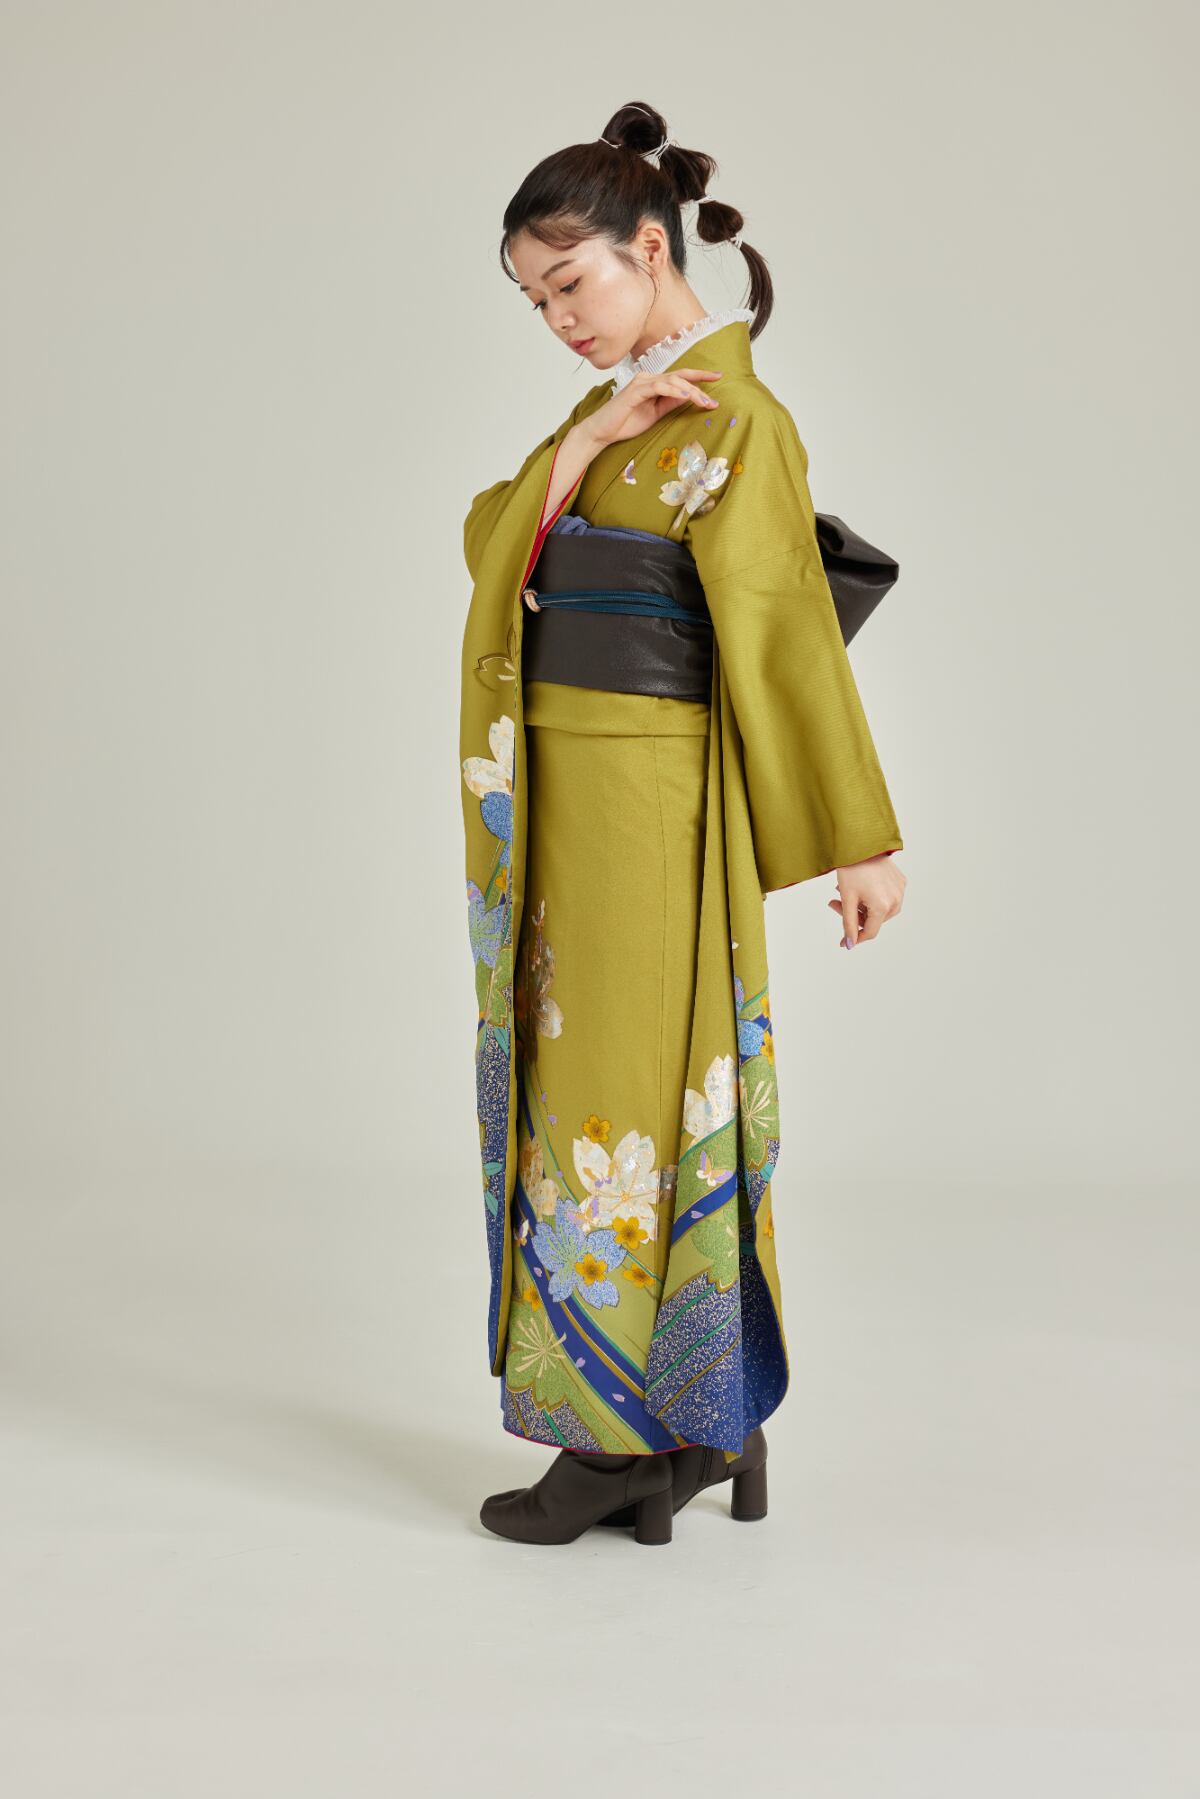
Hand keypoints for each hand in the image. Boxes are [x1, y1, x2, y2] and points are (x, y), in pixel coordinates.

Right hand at [581, 367, 722, 449]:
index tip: (718, 377)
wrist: (602, 432)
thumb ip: (670, 403)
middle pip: (680, 377)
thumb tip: (689, 397)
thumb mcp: (655, 414)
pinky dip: (674, 390)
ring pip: (673, 381)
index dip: (700, 376)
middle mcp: (648, 378)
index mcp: (654, 383)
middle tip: (715, 397)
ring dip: (691, 391)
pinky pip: (658, 387)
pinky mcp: (635, 391)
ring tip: (705, 402)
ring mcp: (641, 382)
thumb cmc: (626, 423)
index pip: (680, 377)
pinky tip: (686, 396)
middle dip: (701, 383)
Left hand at [828, 854, 905, 947]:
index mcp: (883, 906)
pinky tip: (860, 887)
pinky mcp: (901, 881)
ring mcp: (900, 890)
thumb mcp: (847, 898)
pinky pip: (887, 897)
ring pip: (880, 910)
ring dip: (863, 907)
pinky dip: (872, 897)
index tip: (844, 940)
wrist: (861, 842)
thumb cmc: (852, 868)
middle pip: (873, 920)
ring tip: (846, 893)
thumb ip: (848, 924)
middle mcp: (896, 900)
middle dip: (854, 915)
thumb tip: (849, 944)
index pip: (869, 932)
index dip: (854, 937)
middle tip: (834, 904)